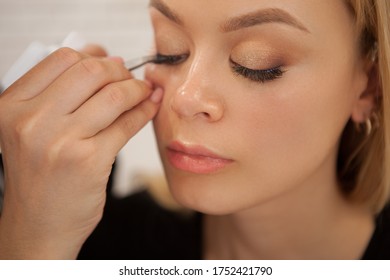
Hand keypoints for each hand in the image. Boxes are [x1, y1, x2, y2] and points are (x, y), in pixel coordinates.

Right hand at [0, 47, 162, 258]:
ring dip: (137, 89)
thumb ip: (60, 94)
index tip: (111, 62)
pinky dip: (144, 112)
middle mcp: (31, 120)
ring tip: (145, 92)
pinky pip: (126, 124)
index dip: (94, 55)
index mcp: (12, 106)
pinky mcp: (88, 161)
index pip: (62, 59)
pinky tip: (149, 109)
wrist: (38, 225)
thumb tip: (105, 58)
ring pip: (113, 95)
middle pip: (89, 71)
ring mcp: (59, 141)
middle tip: (132, 79)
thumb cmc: (40, 177)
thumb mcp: (32, 130)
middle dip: (120, 71)